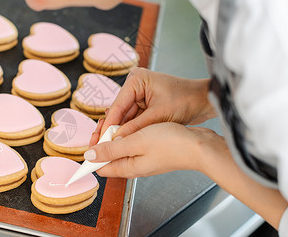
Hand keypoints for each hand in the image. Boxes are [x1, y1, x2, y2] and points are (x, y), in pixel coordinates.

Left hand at [85, 122, 219, 177]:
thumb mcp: (136, 143)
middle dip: (103, 139)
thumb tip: (89, 156)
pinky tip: (133, 121)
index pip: (100, 166)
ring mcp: (144, 158)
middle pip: (109, 155)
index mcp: (128, 168)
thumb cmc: (171, 144)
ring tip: (119, 118)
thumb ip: (112, 150)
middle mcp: (134, 165)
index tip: (94, 133)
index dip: (92, 150)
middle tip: (106, 121)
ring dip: (116, 134)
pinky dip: (128, 132)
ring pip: (121, 147)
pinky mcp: (153, 150)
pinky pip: (133, 142)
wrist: (199, 145)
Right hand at [91, 68, 215, 144]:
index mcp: (136, 80)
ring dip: (117, 133)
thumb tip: (116, 141)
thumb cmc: (186, 100)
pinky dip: (127, 131)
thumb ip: (136, 128)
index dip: (108, 126)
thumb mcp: (159, 116)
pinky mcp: (144, 104)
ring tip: (105, 149)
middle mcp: (134, 85)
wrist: (204, 100)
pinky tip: (118, 143)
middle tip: (96, 146)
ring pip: (123, 118)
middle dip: (109, 131)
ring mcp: (138, 94)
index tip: (99, 142)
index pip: (117, 106)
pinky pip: (132, 119)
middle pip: (117, 112)